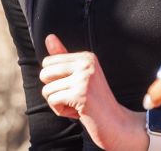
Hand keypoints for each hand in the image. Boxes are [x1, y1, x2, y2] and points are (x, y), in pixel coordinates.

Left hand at [41, 34, 144, 150]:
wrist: (116, 124)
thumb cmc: (95, 102)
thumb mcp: (79, 77)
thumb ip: (63, 58)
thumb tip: (49, 36)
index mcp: (86, 57)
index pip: (47, 62)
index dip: (56, 80)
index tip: (76, 88)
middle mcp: (86, 64)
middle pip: (44, 74)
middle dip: (54, 91)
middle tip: (75, 98)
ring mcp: (84, 78)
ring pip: (47, 90)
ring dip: (59, 104)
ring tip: (78, 105)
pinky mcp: (81, 94)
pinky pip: (53, 101)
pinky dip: (61, 111)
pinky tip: (79, 112)